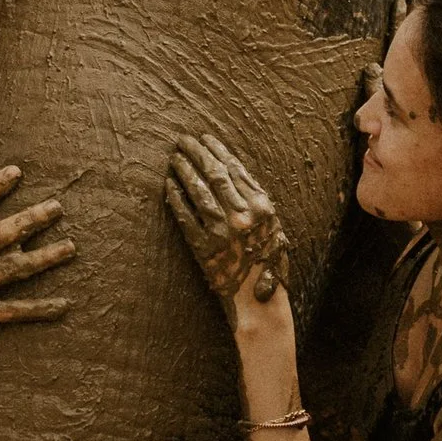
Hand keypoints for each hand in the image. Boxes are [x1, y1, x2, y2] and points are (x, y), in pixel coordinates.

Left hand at [164, 133, 291, 314]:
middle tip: (183, 140)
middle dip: (197, 153)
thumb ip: (257, 203)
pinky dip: (176, 198)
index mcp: (262, 207)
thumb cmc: (268, 265)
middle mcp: (242, 215)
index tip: (205, 138)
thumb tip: (235, 175)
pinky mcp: (203, 247)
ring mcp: (222, 231)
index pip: (235, 169)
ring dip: (184, 171)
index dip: (218, 151)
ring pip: (198, 191)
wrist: (258, 301)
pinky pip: (185, 216)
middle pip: (215, 174)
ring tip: (173, 158)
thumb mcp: (274, 229)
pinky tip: (168, 185)